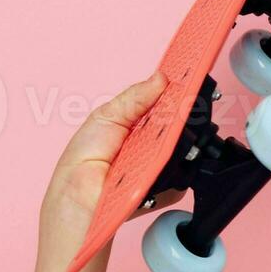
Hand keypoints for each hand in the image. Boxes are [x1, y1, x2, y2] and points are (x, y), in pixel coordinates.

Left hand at [41, 71, 183, 225]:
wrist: (78, 197)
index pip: (166, 104)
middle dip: (181, 114)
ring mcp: (162, 166)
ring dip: (176, 142)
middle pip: (180, 125)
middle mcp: (153, 144)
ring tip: (154, 142)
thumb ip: (134, 98)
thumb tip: (161, 78)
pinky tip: (153, 168)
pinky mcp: (168, 188)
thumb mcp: (105, 117)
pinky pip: (183, 175)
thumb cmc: (82, 158)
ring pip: (186, 148)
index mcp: (139, 124)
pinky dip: (172, 169)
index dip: (178, 92)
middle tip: (181, 103)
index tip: (192, 74)